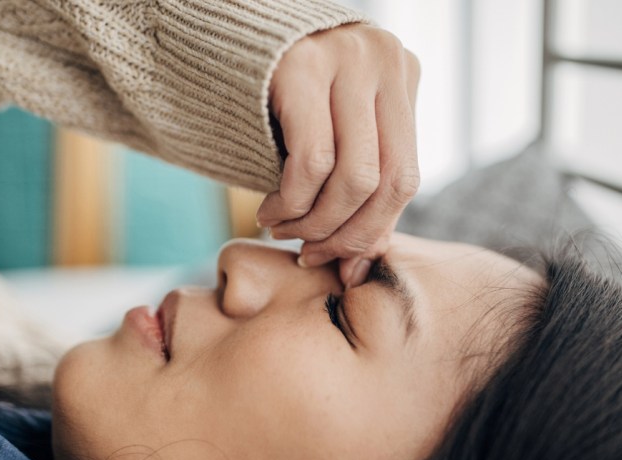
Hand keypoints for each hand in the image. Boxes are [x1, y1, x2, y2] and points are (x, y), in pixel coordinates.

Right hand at [257, 24, 420, 287]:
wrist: (216, 33)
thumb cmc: (274, 94)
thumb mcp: (331, 131)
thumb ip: (356, 186)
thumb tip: (362, 264)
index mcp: (401, 74)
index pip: (405, 176)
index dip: (372, 231)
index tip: (340, 261)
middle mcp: (383, 61)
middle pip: (386, 180)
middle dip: (346, 234)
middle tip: (309, 253)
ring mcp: (346, 59)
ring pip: (353, 177)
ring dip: (314, 223)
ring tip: (281, 230)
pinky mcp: (301, 67)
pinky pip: (311, 162)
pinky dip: (291, 203)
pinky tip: (269, 211)